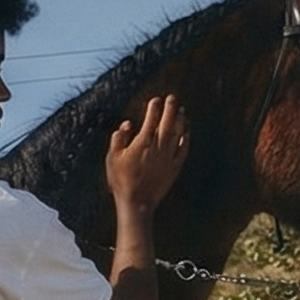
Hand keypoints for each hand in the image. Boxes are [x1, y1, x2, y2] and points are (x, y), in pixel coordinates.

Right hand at [105, 95, 187, 210]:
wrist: (137, 202)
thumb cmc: (121, 180)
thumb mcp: (112, 157)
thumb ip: (118, 138)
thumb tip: (127, 124)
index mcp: (143, 141)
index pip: (151, 118)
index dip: (154, 107)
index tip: (155, 100)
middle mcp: (159, 145)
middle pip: (168, 121)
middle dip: (170, 107)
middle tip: (172, 97)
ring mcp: (169, 156)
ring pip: (178, 133)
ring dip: (180, 120)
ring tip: (182, 111)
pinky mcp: (175, 167)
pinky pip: (183, 149)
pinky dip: (186, 138)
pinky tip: (187, 132)